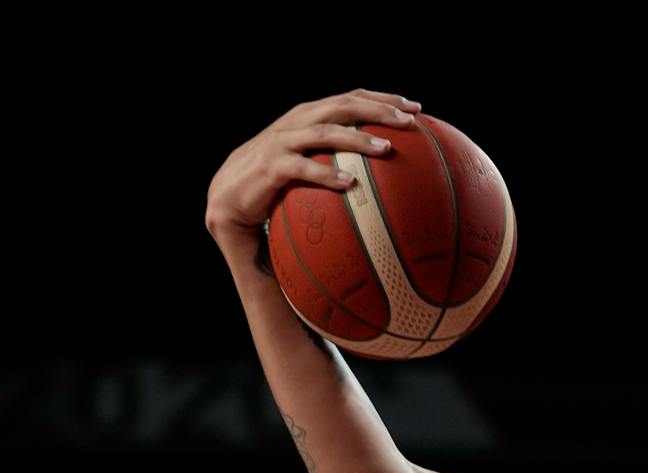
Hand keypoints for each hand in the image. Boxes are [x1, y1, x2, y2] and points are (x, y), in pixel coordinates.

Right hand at [205, 89, 421, 257]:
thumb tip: (386, 175)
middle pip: (342, 105)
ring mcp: (282, 142)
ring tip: (386, 148)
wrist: (231, 198)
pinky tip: (350, 183)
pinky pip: (302, 168)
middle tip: (408, 121)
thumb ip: (339, 158)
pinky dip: (326, 174)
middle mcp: (297, 122)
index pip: (351, 98)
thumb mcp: (310, 163)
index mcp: (310, 117)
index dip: (382, 98)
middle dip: (377, 109)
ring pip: (324, 132)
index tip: (416, 107)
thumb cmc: (279, 182)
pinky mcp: (270, 166)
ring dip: (357, 138)